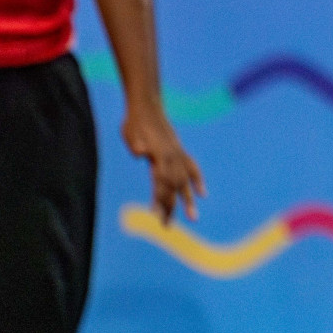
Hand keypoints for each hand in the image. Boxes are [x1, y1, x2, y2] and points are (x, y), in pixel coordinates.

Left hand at [123, 102, 206, 223]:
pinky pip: (192, 168)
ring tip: (193, 218)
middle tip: (167, 226)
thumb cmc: (135, 121)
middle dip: (172, 207)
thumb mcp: (130, 132)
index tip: (156, 216)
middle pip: (175, 186)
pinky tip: (202, 193)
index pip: (162, 182)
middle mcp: (172, 157)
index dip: (160, 199)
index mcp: (160, 155)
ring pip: (185, 181)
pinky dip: (198, 181)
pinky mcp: (179, 152)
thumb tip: (139, 152)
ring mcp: (178, 154)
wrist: (147, 105)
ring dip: (188, 200)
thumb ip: (136, 144)